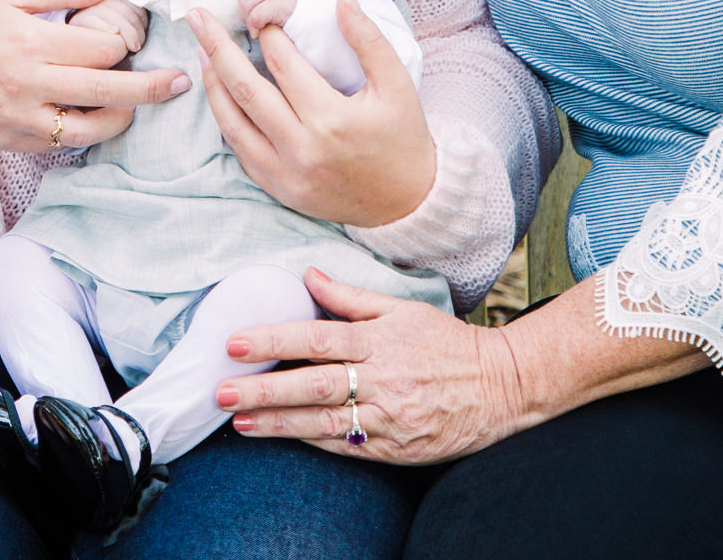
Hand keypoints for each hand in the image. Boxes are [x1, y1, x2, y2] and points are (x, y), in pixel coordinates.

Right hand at [0, 0, 189, 152]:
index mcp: (32, 43)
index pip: (102, 50)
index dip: (124, 44)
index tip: (132, 39)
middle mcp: (29, 86)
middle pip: (109, 93)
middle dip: (152, 88)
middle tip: (181, 83)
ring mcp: (20, 120)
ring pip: (91, 129)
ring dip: (122, 118)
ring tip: (136, 106)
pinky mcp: (12, 143)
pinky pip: (62, 143)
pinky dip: (84, 131)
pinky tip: (95, 116)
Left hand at [188, 0, 434, 226]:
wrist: (408, 203)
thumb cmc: (403, 138)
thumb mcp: (397, 85)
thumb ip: (369, 40)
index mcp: (331, 119)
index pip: (283, 66)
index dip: (268, 35)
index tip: (260, 15)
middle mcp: (302, 148)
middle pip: (245, 90)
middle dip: (217, 48)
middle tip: (197, 17)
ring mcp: (286, 174)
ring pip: (233, 123)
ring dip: (213, 84)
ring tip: (202, 51)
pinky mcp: (279, 190)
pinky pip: (240, 151)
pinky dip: (226, 120)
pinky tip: (220, 94)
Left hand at [215, 267, 524, 464]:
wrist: (500, 385)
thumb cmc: (445, 342)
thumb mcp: (401, 308)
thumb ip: (351, 297)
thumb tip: (308, 276)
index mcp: (378, 339)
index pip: (314, 339)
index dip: (272, 341)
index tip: (235, 344)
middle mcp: (381, 378)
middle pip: (312, 384)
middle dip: (263, 389)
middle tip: (222, 389)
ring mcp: (388, 417)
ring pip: (324, 421)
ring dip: (278, 423)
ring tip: (240, 422)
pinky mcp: (397, 448)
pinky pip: (347, 444)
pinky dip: (314, 440)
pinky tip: (285, 437)